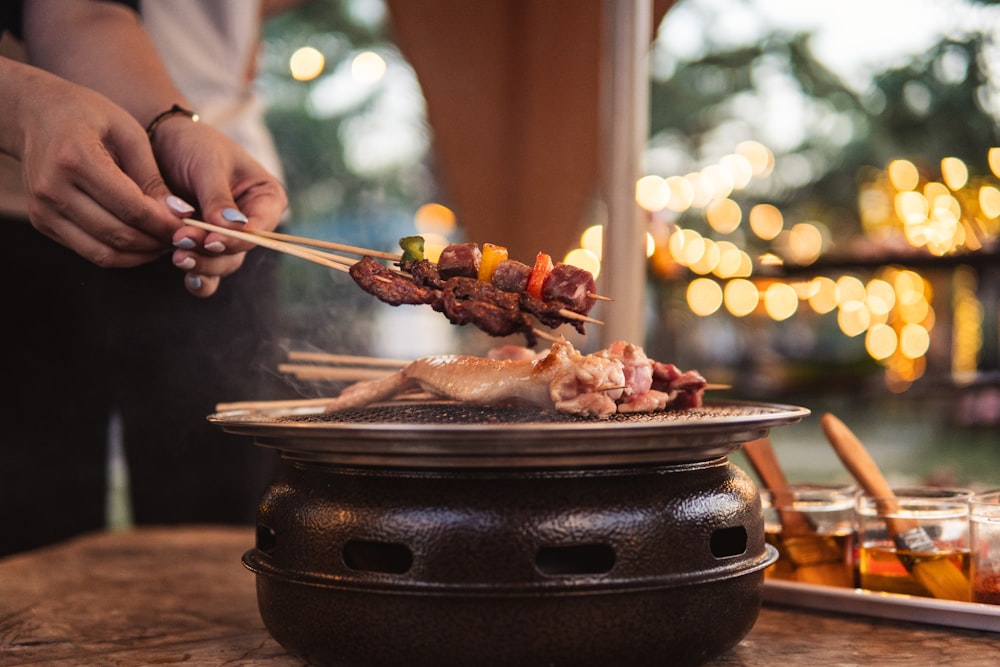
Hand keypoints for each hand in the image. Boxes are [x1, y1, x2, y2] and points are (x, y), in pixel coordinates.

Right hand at [6, 63, 183, 267]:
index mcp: (75, 158)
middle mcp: (53, 188)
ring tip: (164, 242)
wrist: (35, 114)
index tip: (190, 225)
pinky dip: (121, 254)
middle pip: (118, 234)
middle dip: (156, 242)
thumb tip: (180, 216)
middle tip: (182, 238)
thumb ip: (153, 177)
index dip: (164, 223)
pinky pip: (89, 252)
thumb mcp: (129, 133)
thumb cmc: (88, 116)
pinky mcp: (43, 223)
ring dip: (141, 255)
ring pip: (103, 252)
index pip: (131, 207)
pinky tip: (141, 242)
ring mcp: (43, 209)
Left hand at [149, 117, 288, 296]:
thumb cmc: (192, 144)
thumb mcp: (208, 163)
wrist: (159, 142)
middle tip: (181, 241)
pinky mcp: (204, 248)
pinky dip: (198, 276)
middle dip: (212, 252)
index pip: (260, 227)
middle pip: (240, 251)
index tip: (211, 240)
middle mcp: (252, 223)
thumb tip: (232, 228)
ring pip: (223, 265)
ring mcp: (227, 238)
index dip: (237, 238)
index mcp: (266, 199)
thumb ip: (219, 197)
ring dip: (202, 265)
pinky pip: (207, 271)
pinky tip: (187, 275)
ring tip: (177, 257)